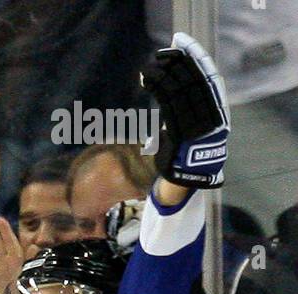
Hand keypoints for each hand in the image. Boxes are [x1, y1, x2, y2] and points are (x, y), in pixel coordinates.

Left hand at [141, 32, 228, 188]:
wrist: (186, 180)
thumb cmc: (185, 152)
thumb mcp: (192, 126)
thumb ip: (187, 107)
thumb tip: (174, 80)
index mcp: (216, 110)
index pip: (206, 75)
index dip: (193, 56)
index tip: (180, 44)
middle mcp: (210, 115)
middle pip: (193, 79)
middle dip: (175, 63)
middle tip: (160, 55)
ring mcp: (197, 124)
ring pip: (179, 89)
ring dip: (162, 74)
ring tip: (148, 69)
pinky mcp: (181, 133)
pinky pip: (167, 103)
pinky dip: (156, 87)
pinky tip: (146, 80)